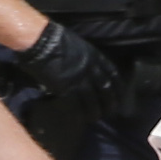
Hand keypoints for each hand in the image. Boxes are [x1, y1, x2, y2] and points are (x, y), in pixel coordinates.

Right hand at [8, 19, 125, 120]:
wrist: (41, 41)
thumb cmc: (55, 40)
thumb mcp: (78, 46)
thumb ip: (85, 59)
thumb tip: (87, 70)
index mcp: (95, 56)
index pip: (113, 74)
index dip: (118, 87)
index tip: (119, 95)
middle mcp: (92, 68)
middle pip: (106, 89)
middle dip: (110, 102)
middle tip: (110, 112)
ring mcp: (80, 79)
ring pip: (93, 100)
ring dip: (95, 111)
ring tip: (95, 118)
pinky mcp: (67, 88)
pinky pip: (77, 104)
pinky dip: (80, 113)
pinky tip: (81, 119)